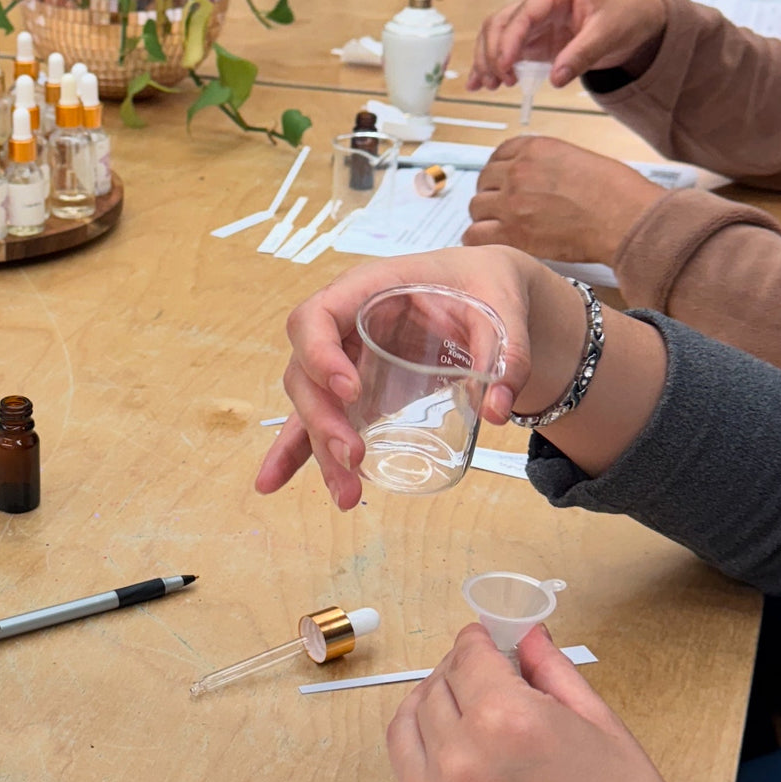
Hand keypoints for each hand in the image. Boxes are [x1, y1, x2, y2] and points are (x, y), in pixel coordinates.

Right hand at [253, 247, 583, 509]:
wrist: (486, 293)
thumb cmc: (485, 285)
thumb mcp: (504, 306)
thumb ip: (508, 352)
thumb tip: (496, 410)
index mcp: (367, 289)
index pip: (316, 316)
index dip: (319, 353)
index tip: (350, 390)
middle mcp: (343, 326)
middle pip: (305, 372)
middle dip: (322, 419)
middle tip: (353, 455)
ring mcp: (343, 361)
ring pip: (310, 406)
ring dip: (318, 450)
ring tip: (346, 496)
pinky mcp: (353, 392)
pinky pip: (317, 421)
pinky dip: (297, 454)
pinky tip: (272, 485)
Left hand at [386, 626, 765, 781]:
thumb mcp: (602, 727)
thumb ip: (551, 671)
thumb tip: (525, 634)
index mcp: (505, 721)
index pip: (467, 656)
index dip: (481, 642)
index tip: (489, 642)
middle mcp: (459, 762)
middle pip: (434, 689)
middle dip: (459, 674)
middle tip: (485, 676)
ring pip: (406, 730)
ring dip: (431, 711)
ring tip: (466, 713)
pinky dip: (429, 763)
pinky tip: (466, 765)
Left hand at [464, 137, 666, 265]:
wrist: (625, 218)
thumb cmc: (615, 192)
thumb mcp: (578, 158)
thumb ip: (548, 165)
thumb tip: (536, 181)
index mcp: (535, 148)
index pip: (499, 154)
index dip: (498, 172)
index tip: (502, 183)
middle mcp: (518, 171)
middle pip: (484, 181)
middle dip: (492, 195)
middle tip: (503, 209)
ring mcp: (512, 202)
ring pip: (476, 208)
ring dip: (485, 217)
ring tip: (500, 228)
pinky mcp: (512, 233)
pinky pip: (475, 236)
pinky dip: (479, 240)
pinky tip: (492, 243)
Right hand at [470, 0, 667, 90]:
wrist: (638, 20)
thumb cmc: (627, 15)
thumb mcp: (609, 34)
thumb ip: (582, 55)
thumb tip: (556, 78)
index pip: (522, 14)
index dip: (508, 41)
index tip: (505, 67)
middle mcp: (540, 3)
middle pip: (500, 22)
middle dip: (491, 52)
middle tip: (496, 81)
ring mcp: (536, 23)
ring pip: (496, 35)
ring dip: (486, 60)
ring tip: (486, 85)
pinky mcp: (536, 40)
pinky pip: (506, 50)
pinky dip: (493, 66)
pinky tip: (481, 83)